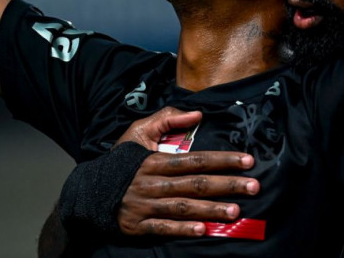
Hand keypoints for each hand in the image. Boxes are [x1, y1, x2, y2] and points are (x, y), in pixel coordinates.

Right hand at [115, 107, 259, 237]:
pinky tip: (203, 230)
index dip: (223, 160)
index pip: (196, 159)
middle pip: (195, 184)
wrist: (89, 191)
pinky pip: (163, 228)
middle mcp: (153, 183)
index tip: (248, 161)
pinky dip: (183, 229)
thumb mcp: (139, 132)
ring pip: (183, 207)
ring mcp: (146, 205)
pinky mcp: (138, 226)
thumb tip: (197, 114)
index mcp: (156, 160)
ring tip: (236, 211)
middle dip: (227, 185)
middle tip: (254, 187)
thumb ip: (167, 118)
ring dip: (211, 209)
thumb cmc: (120, 161)